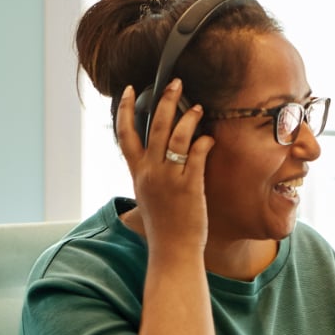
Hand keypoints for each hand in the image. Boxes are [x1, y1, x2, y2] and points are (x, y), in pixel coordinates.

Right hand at [116, 79, 213, 254]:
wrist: (172, 251)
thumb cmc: (162, 227)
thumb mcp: (146, 197)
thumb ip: (147, 175)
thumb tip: (152, 158)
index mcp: (138, 174)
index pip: (125, 135)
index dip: (126, 110)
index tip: (130, 90)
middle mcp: (150, 173)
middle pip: (154, 127)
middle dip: (165, 101)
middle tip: (175, 83)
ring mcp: (169, 179)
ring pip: (176, 137)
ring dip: (189, 118)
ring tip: (199, 107)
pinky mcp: (189, 187)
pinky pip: (196, 156)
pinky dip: (203, 143)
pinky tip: (210, 138)